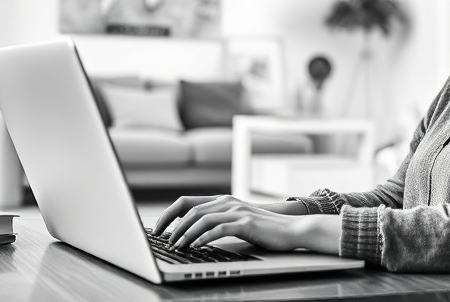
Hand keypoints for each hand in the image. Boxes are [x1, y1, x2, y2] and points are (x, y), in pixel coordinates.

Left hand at [155, 195, 305, 251]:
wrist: (291, 229)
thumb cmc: (264, 229)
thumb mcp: (238, 221)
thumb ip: (218, 221)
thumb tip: (192, 234)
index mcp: (223, 200)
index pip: (187, 202)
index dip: (169, 214)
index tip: (158, 228)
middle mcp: (227, 202)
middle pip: (191, 210)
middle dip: (173, 226)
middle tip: (163, 241)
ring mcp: (237, 211)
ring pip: (202, 219)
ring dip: (185, 234)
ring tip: (176, 247)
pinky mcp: (245, 223)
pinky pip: (218, 229)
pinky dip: (203, 238)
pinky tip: (195, 247)